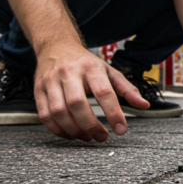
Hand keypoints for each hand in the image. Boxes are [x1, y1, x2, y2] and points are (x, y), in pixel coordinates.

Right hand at [34, 44, 149, 141]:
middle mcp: (69, 73)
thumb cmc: (86, 63)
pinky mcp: (38, 89)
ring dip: (74, 130)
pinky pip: (45, 115)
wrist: (56, 46)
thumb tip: (144, 105)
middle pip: (77, 104)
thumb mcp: (109, 71)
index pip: (104, 92)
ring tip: (87, 137)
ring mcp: (50, 81)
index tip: (121, 129)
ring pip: (58, 112)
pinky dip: (58, 130)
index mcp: (91, 67)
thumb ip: (127, 89)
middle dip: (91, 125)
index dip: (113, 113)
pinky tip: (71, 134)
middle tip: (102, 137)